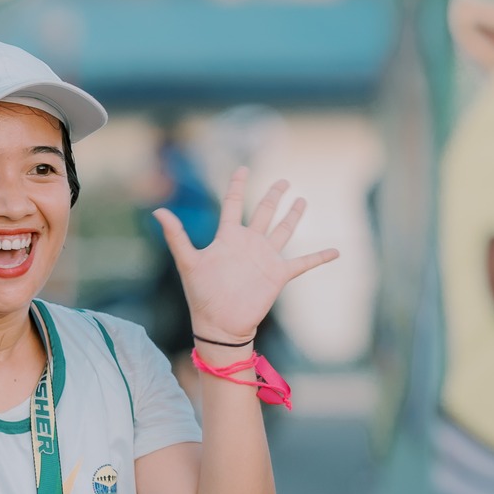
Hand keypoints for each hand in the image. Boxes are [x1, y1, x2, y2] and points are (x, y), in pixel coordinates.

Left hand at [154, 167, 337, 348]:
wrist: (220, 324)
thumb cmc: (201, 295)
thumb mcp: (188, 262)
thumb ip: (176, 235)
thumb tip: (157, 211)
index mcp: (228, 237)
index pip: (234, 204)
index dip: (239, 185)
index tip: (243, 168)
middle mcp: (248, 244)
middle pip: (264, 212)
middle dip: (274, 196)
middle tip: (284, 180)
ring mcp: (265, 258)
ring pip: (283, 230)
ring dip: (293, 216)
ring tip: (302, 200)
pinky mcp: (278, 275)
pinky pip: (303, 263)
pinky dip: (320, 257)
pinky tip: (336, 250)